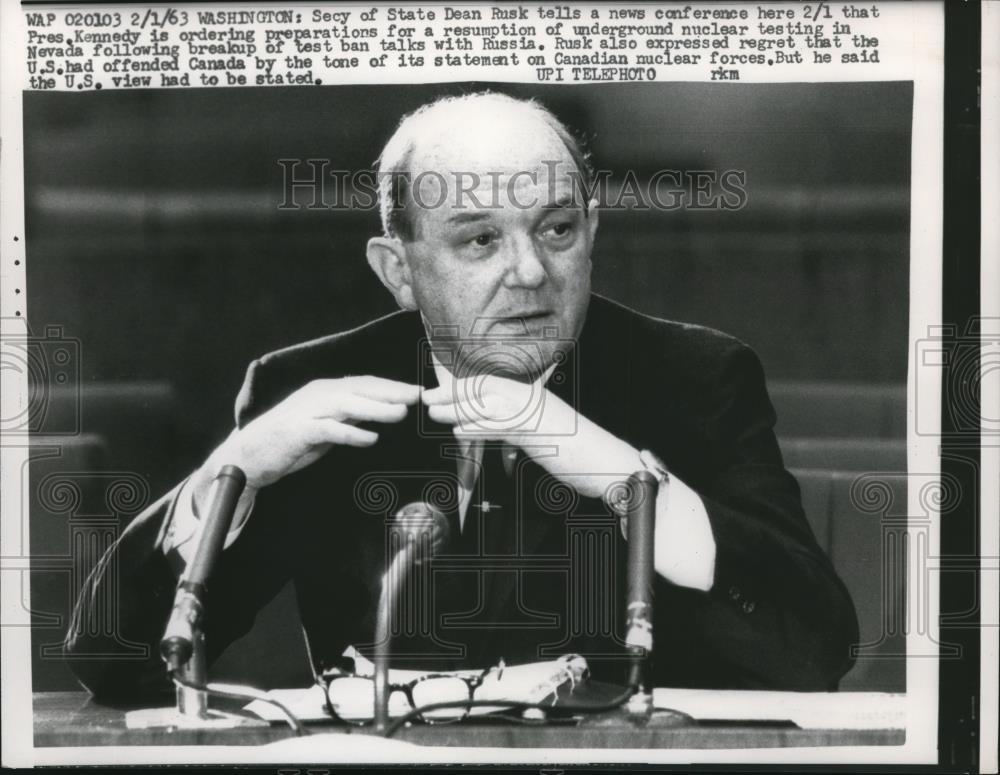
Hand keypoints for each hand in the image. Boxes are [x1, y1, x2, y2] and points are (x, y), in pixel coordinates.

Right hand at [191, 376, 420, 515]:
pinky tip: (370, 439)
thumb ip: (350, 417)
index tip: (418, 392)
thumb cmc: (290, 442)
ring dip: (375, 409)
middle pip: (360, 389)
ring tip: (401, 413)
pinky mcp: (297, 431)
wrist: (247, 456)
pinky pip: (328, 430)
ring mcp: (306, 412)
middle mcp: (318, 395)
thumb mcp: (327, 426)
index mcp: (326, 391)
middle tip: (419, 396)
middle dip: (391, 392)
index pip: (365, 384)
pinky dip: (350, 433)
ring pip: (346, 405)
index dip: (392, 387)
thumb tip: (380, 412)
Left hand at [423, 375, 640, 498]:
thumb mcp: (546, 438)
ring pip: (490, 405)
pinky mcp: (540, 431)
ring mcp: (538, 412)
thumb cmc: (582, 456)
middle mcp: (535, 398)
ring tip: (434, 413)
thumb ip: (521, 431)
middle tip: (427, 397)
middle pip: (487, 388)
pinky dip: (479, 428)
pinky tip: (460, 432)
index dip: (465, 386)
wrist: (611, 465)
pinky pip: (503, 427)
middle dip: (454, 392)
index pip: (494, 384)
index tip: (441, 391)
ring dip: (459, 409)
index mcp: (536, 396)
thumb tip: (497, 432)